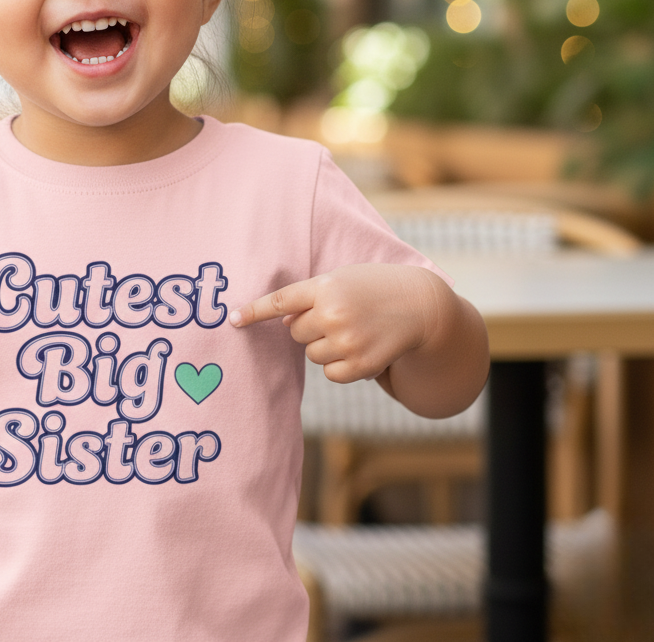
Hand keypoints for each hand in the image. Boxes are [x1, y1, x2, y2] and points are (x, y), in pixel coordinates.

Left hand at [229, 264, 442, 384]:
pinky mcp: (360, 365)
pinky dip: (341, 364)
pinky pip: (330, 373)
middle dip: (310, 326)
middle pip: (295, 332)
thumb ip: (310, 297)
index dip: (254, 311)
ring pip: (312, 354)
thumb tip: (284, 324)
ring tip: (355, 330)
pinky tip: (362, 347)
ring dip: (326, 345)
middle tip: (339, 315)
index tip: (232, 320)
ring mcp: (346, 341)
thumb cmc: (374, 288)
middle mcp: (333, 314)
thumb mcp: (342, 280)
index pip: (280, 301)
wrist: (420, 306)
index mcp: (325, 287)